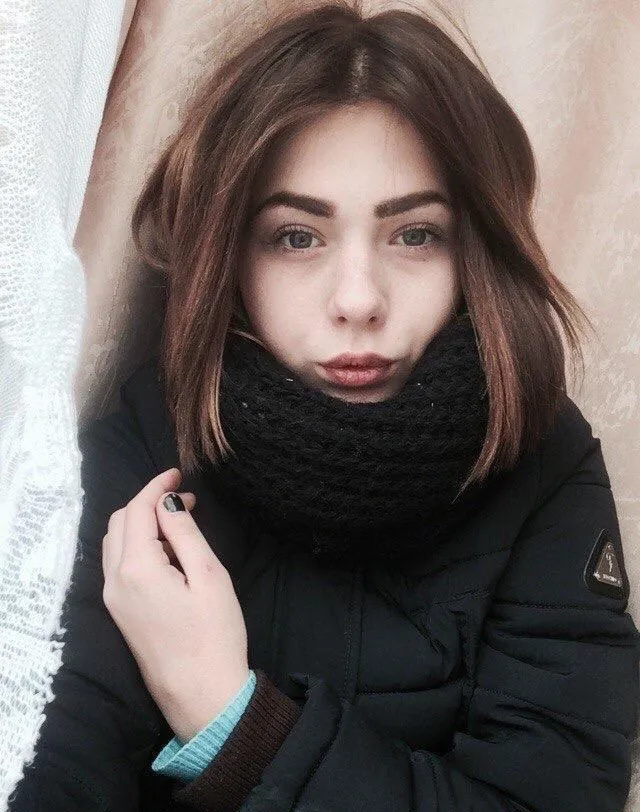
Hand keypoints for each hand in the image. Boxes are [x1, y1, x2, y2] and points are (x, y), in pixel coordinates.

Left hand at [101, 467, 249, 742]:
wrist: (202, 694)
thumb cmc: (215, 635)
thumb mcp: (208, 576)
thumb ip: (185, 534)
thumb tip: (168, 503)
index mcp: (137, 569)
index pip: (136, 511)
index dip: (156, 487)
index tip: (178, 474)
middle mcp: (115, 581)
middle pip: (119, 523)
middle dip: (147, 503)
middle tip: (184, 500)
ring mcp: (114, 599)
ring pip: (115, 543)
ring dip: (140, 523)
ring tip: (177, 522)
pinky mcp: (120, 612)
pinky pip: (118, 564)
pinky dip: (136, 544)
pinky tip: (165, 549)